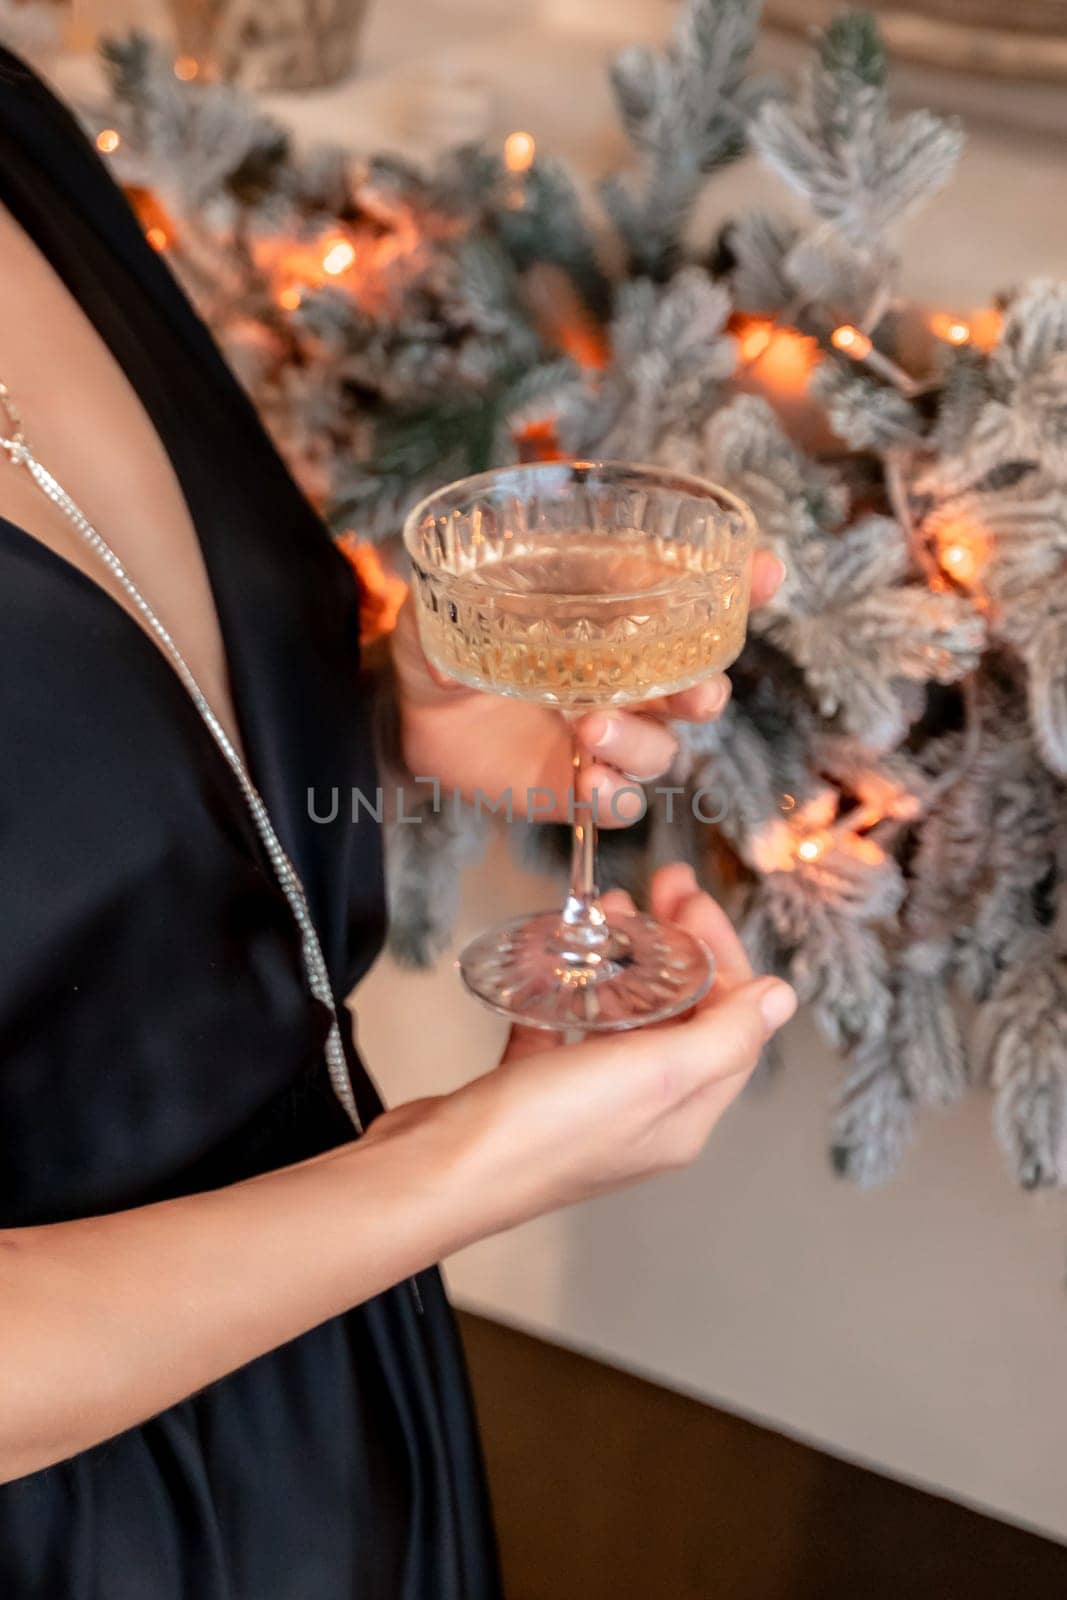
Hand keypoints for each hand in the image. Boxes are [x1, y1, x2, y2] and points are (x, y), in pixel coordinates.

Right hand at [367, 867, 795, 1232]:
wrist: (435, 1171)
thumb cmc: (542, 1130)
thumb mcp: (654, 1075)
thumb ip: (724, 1035)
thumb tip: (784, 999)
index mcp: (684, 1113)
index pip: (732, 1021)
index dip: (720, 953)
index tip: (691, 899)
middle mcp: (644, 1112)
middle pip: (681, 1011)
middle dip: (675, 943)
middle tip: (658, 884)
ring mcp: (586, 1103)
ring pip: (623, 1014)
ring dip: (624, 956)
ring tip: (606, 906)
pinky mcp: (532, 1090)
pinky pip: (564, 1026)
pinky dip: (567, 987)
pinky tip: (554, 955)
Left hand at [391, 550, 784, 826]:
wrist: (414, 719)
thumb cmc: (443, 646)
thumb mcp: (440, 611)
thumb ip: (449, 609)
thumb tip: (449, 631)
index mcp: (613, 624)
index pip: (693, 604)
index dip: (740, 589)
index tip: (764, 573)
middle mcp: (627, 681)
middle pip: (699, 688)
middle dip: (708, 689)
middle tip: (693, 691)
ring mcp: (608, 737)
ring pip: (662, 749)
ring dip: (641, 740)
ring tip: (592, 726)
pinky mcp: (581, 788)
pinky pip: (620, 802)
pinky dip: (612, 795)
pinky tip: (586, 781)